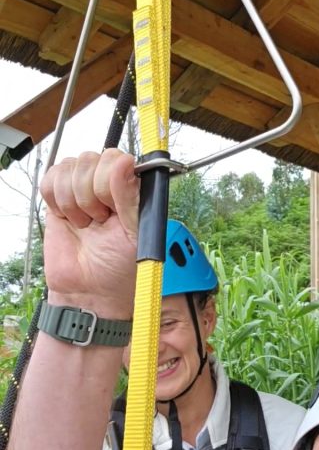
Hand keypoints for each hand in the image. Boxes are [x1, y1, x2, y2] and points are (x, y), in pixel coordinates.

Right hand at [40, 150, 139, 316]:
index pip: (116, 158)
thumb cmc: (120, 267)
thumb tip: (125, 163)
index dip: (109, 181)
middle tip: (99, 220)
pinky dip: (57, 202)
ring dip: (75, 202)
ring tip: (86, 224)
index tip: (111, 209)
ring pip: (70, 168)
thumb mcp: (136, 234)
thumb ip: (131, 197)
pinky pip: (50, 179)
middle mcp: (108, 183)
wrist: (90, 291)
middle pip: (90, 159)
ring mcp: (82, 188)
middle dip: (91, 195)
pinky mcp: (58, 197)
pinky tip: (69, 219)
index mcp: (132, 189)